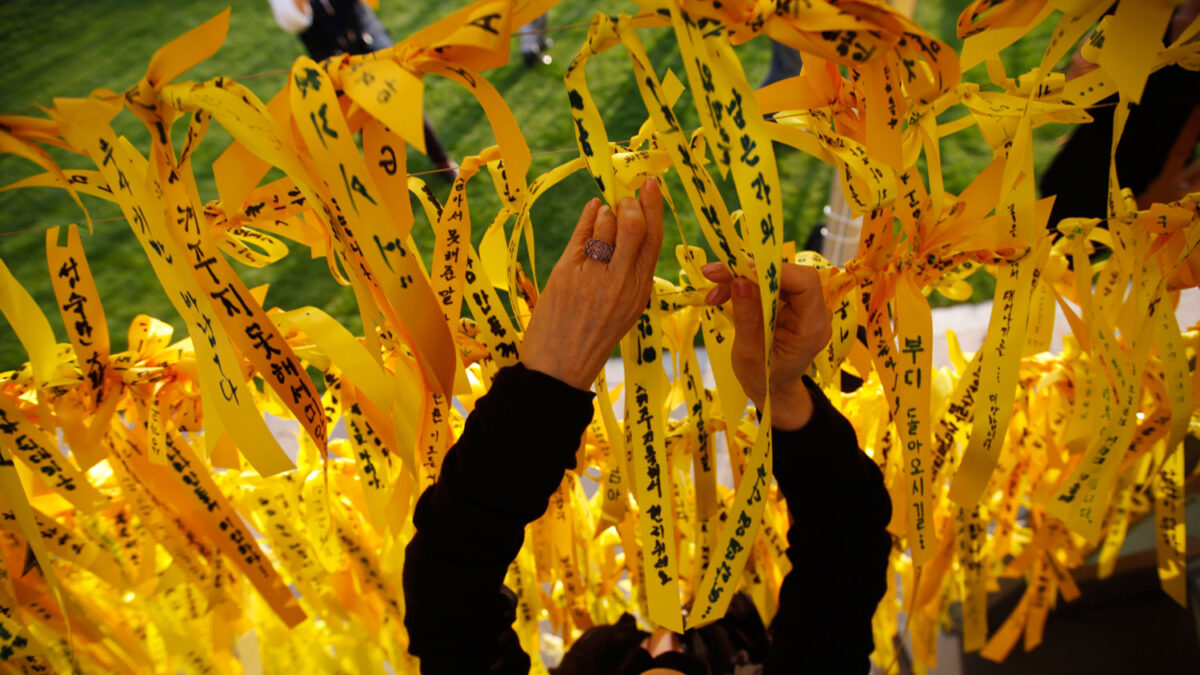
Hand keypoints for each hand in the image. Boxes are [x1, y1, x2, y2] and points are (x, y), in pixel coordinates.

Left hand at [521, 178, 663, 389]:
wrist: (559, 369)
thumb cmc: (592, 336)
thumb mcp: (624, 308)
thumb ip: (629, 271)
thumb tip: (630, 224)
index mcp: (640, 290)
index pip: (655, 240)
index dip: (654, 207)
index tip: (651, 183)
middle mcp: (620, 282)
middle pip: (634, 225)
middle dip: (629, 203)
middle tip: (623, 199)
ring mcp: (593, 277)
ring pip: (606, 224)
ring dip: (605, 212)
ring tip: (602, 217)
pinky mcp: (566, 274)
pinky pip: (582, 233)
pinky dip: (588, 215)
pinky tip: (592, 210)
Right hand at [702, 262, 830, 429]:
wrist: (773, 389)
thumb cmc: (764, 378)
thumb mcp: (749, 353)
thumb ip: (747, 317)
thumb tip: (739, 281)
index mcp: (812, 328)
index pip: (805, 283)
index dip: (775, 271)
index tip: (741, 271)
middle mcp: (814, 313)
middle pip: (787, 275)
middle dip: (749, 271)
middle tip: (714, 274)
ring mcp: (804, 307)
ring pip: (774, 277)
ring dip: (741, 278)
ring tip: (712, 290)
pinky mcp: (791, 304)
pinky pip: (769, 285)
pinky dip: (744, 286)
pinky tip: (721, 294)